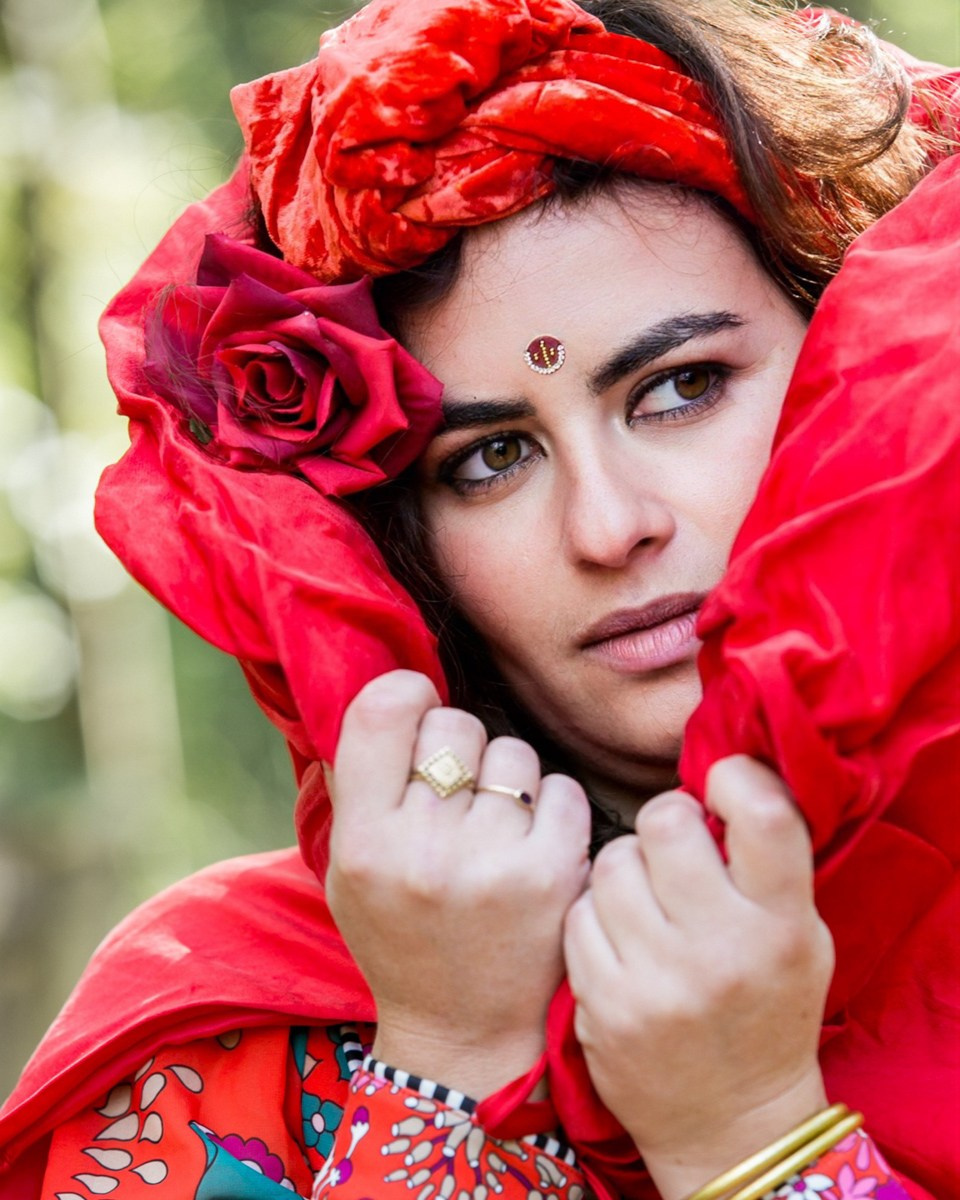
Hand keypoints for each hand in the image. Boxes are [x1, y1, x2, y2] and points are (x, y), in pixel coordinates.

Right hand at [326, 670, 590, 1097]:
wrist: (463, 1032)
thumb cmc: (399, 936)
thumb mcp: (347, 870)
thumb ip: (356, 785)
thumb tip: (388, 692)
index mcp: (365, 843)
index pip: (383, 711)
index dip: (406, 695)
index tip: (418, 711)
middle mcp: (424, 850)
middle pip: (454, 724)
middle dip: (458, 746)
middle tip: (456, 792)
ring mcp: (493, 862)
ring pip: (512, 752)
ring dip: (507, 777)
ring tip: (494, 826)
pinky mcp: (553, 874)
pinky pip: (560, 787)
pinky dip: (550, 805)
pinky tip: (532, 842)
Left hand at [563, 756, 833, 1199]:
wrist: (730, 1125)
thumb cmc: (767, 1013)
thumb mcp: (799, 938)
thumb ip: (768, 864)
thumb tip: (719, 777)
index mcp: (783, 926)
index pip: (762, 814)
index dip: (734, 778)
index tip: (719, 782)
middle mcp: (722, 950)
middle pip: (666, 822)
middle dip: (665, 821)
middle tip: (671, 845)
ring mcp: (657, 979)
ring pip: (612, 861)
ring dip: (624, 866)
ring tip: (644, 896)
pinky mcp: (603, 1003)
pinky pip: (579, 914)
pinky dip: (595, 914)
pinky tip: (618, 937)